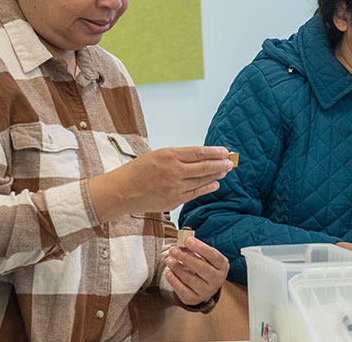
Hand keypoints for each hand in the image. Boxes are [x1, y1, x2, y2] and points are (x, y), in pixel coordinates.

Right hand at [88, 146, 233, 221]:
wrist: (121, 191)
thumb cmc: (138, 171)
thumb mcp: (158, 154)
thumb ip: (179, 156)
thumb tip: (202, 156)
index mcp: (169, 156)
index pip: (199, 153)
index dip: (215, 152)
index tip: (225, 151)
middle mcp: (173, 172)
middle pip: (204, 167)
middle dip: (220, 164)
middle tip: (231, 161)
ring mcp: (174, 188)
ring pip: (202, 181)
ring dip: (216, 176)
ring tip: (225, 171)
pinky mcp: (174, 201)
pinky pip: (195, 193)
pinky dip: (207, 188)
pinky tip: (215, 184)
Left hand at [165, 236, 229, 305]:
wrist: (205, 285)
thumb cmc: (204, 265)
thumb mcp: (203, 254)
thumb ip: (195, 244)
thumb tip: (185, 232)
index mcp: (222, 265)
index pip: (213, 255)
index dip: (201, 247)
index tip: (188, 240)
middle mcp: (217, 279)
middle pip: (202, 268)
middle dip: (186, 258)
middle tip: (173, 250)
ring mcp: (206, 291)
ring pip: (190, 279)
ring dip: (177, 268)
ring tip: (169, 259)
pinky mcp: (194, 299)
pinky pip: (182, 290)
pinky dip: (174, 281)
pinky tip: (168, 272)